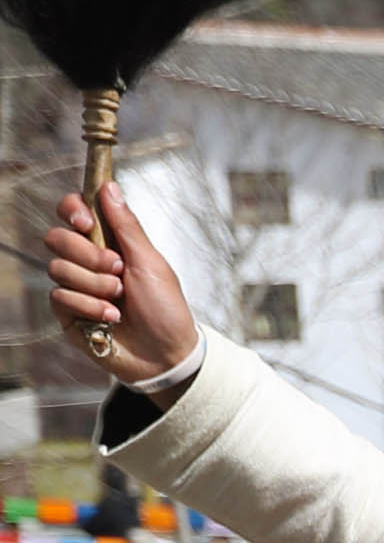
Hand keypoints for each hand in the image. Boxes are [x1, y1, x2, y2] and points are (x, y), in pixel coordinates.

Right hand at [42, 181, 199, 384]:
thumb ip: (127, 226)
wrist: (166, 354)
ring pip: (58, 268)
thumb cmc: (165, 309)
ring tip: (120, 298)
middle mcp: (87, 261)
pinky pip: (60, 296)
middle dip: (88, 253)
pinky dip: (90, 305)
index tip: (87, 221)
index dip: (73, 210)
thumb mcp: (150, 263)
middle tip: (118, 268)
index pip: (74, 212)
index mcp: (109, 243)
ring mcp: (75, 286)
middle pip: (57, 237)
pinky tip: (112, 316)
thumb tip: (110, 187)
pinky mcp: (68, 312)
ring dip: (95, 284)